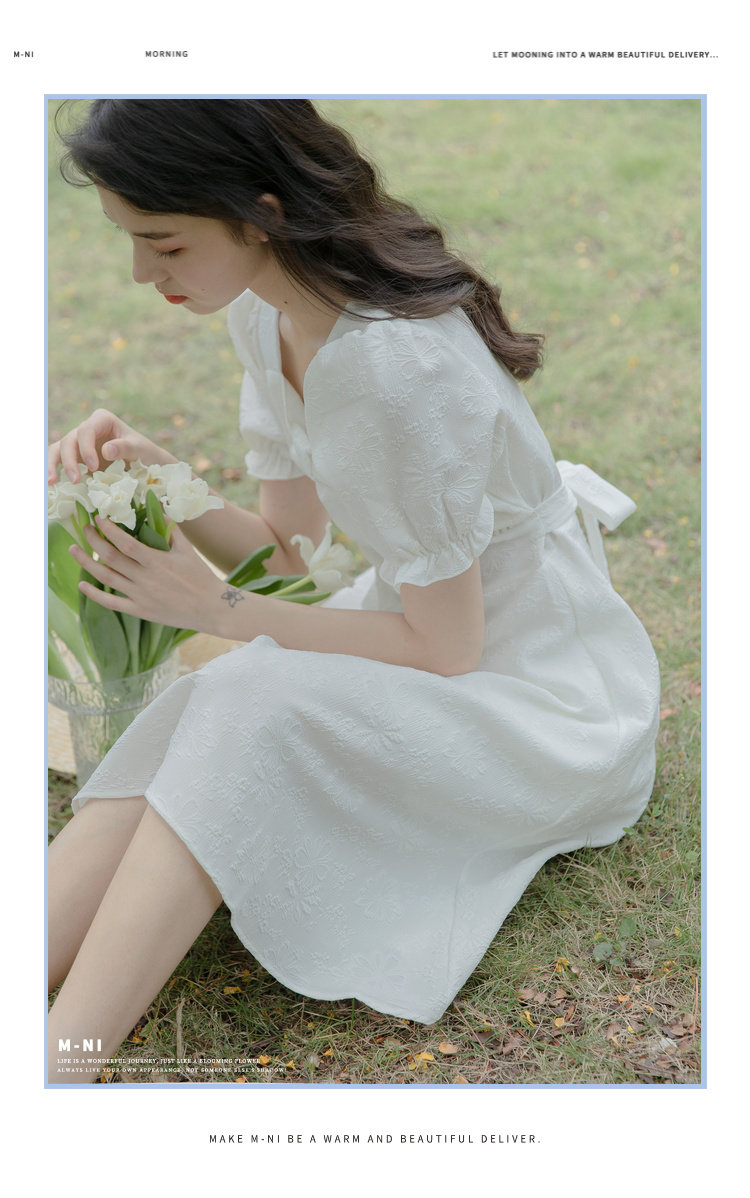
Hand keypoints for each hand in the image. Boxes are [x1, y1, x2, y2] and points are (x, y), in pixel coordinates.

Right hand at [48, 408, 174, 484]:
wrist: (147, 464)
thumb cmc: (145, 453)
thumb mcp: (140, 449)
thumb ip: (124, 447)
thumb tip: (106, 450)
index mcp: (102, 420)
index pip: (86, 430)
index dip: (86, 448)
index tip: (93, 467)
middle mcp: (88, 428)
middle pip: (70, 440)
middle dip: (69, 460)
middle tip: (76, 480)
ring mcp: (80, 443)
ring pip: (59, 449)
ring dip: (52, 465)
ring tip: (51, 482)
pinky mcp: (76, 458)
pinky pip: (59, 461)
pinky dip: (53, 470)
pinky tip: (50, 484)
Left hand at [72, 516, 223, 631]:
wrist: (211, 608)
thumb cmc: (201, 577)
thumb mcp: (188, 551)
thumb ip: (172, 531)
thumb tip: (159, 510)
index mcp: (157, 562)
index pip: (126, 543)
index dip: (109, 530)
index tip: (99, 518)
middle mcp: (145, 578)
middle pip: (111, 557)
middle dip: (94, 540)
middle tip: (84, 528)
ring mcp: (140, 596)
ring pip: (106, 577)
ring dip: (87, 562)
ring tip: (74, 549)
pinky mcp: (140, 610)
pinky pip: (111, 602)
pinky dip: (94, 594)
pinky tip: (82, 584)